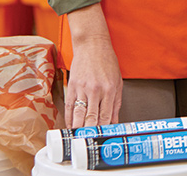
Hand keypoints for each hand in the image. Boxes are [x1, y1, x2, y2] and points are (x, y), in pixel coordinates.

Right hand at [65, 5, 122, 127]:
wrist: (92, 44)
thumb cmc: (107, 61)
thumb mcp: (117, 82)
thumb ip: (115, 103)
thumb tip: (114, 122)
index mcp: (109, 90)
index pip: (106, 117)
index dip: (104, 130)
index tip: (103, 138)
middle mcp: (96, 90)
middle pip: (91, 118)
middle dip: (90, 133)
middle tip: (89, 142)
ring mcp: (82, 88)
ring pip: (79, 115)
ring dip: (78, 128)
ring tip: (79, 138)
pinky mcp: (72, 86)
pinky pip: (69, 107)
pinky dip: (70, 119)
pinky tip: (71, 126)